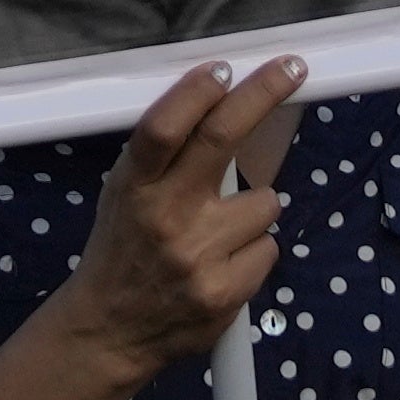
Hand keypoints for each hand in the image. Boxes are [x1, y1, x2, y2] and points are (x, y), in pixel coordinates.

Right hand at [48, 56, 300, 390]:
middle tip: (291, 69)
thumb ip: (165, 158)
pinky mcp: (225, 293)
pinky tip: (224, 265)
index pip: (164, 127)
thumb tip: (220, 104)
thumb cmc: (122, 250)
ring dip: (254, 212)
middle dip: (262, 94)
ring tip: (219, 234)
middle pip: (221, 139)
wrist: (108, 331)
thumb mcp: (124, 195)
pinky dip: (254, 253)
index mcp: (135, 187)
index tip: (225, 68)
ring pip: (265, 203)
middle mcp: (165, 217)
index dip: (197, 93)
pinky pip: (269, 248)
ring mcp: (197, 257)